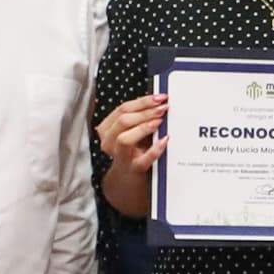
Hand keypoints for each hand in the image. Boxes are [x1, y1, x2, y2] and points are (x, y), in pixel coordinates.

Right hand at [95, 91, 168, 215]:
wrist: (128, 176)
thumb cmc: (133, 148)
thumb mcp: (132, 130)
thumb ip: (139, 116)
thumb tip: (158, 100)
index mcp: (108, 128)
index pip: (122, 109)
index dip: (142, 101)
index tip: (160, 97)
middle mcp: (109, 141)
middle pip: (123, 121)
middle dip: (145, 111)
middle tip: (163, 107)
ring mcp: (120, 156)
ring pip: (124, 138)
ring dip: (143, 127)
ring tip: (159, 121)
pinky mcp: (133, 168)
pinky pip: (143, 159)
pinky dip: (155, 149)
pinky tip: (165, 140)